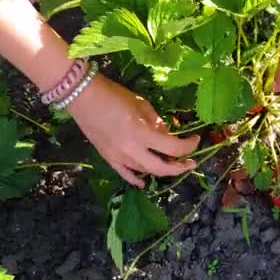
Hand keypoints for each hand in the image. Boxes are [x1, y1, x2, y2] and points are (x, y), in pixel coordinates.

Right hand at [68, 75, 199, 187]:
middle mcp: (132, 150)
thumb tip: (169, 136)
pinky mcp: (108, 158)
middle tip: (191, 163)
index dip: (189, 146)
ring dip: (161, 170)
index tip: (196, 140)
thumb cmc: (115, 96)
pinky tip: (144, 183)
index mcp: (143, 133)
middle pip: (162, 168)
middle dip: (180, 167)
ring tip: (171, 164)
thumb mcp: (143, 106)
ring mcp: (118, 157)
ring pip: (145, 171)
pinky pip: (125, 174)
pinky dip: (136, 179)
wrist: (83, 96)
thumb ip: (158, 124)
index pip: (173, 148)